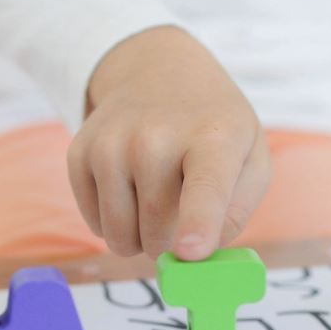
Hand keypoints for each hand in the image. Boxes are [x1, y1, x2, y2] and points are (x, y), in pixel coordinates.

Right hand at [68, 26, 270, 259]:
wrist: (159, 72)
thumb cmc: (215, 128)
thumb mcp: (251, 159)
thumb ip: (236, 213)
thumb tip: (198, 257)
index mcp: (214, 139)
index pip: (205, 187)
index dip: (198, 223)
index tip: (191, 253)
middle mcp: (155, 137)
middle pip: (157, 228)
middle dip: (171, 242)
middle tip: (182, 208)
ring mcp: (111, 144)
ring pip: (120, 235)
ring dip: (140, 238)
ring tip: (156, 202)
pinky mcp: (79, 153)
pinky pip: (95, 225)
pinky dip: (114, 223)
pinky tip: (130, 190)